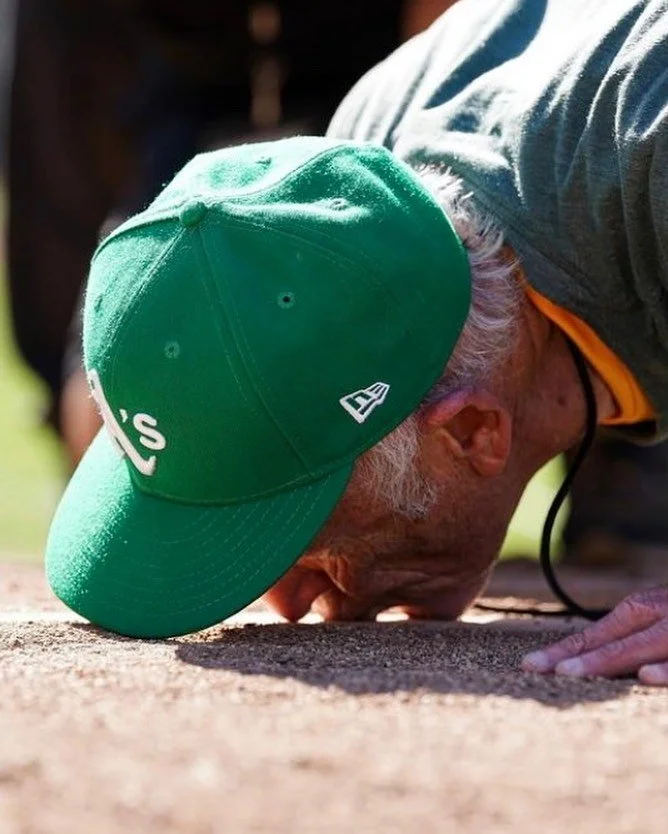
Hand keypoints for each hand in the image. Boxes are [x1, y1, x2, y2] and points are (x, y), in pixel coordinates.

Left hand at [521, 586, 667, 684]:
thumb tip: (589, 656)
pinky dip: (666, 670)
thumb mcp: (657, 614)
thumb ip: (631, 632)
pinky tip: (645, 677)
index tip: (528, 664)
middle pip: (610, 640)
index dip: (562, 651)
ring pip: (640, 647)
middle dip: (572, 657)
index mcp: (641, 610)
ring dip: (604, 661)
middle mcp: (656, 616)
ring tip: (567, 672)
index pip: (595, 635)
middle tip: (534, 668)